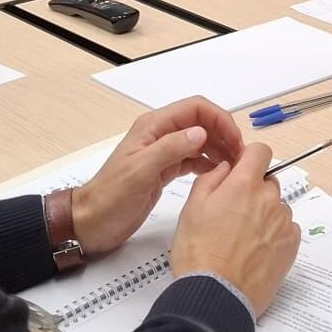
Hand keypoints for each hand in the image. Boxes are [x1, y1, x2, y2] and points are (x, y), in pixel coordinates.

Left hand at [72, 97, 242, 254]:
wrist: (91, 222)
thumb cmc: (110, 197)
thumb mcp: (140, 172)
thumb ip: (170, 149)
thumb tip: (201, 132)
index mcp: (153, 127)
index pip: (195, 108)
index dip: (218, 119)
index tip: (234, 139)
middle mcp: (160, 135)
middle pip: (201, 122)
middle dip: (223, 133)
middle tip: (239, 155)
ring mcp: (163, 152)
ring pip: (200, 140)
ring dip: (219, 148)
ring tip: (234, 166)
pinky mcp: (165, 170)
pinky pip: (193, 158)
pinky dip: (208, 163)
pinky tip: (218, 174)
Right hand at [171, 142, 300, 318]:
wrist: (216, 295)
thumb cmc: (199, 252)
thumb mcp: (192, 207)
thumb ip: (212, 177)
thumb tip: (227, 166)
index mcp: (244, 184)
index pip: (260, 151)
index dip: (249, 159)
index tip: (241, 171)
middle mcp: (269, 198)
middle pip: (268, 182)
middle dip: (253, 191)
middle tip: (233, 214)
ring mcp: (283, 222)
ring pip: (276, 207)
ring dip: (264, 214)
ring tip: (242, 239)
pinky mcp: (292, 244)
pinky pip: (286, 229)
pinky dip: (275, 234)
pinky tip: (255, 250)